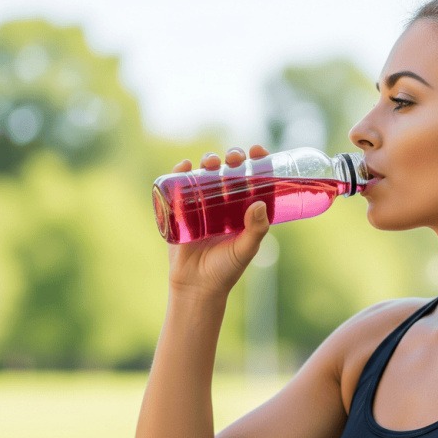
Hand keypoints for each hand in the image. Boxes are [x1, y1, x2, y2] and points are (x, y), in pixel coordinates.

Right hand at [166, 145, 271, 298]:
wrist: (196, 286)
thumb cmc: (226, 270)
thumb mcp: (246, 249)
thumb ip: (256, 230)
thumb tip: (258, 204)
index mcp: (244, 210)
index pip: (253, 179)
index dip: (257, 162)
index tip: (258, 151)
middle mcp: (225, 204)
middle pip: (230, 172)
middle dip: (232, 158)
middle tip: (234, 159)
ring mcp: (202, 206)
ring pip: (206, 175)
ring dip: (209, 161)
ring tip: (211, 162)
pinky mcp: (180, 211)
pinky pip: (179, 187)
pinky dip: (180, 172)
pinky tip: (185, 165)